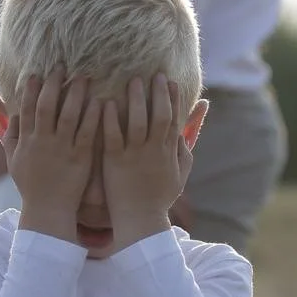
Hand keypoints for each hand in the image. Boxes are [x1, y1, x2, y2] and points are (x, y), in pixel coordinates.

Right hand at [7, 70, 101, 243]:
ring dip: (75, 94)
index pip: (27, 108)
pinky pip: (87, 132)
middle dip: (54, 84)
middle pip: (47, 106)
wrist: (48, 211)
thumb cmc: (30, 184)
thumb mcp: (13, 158)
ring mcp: (62, 150)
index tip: (38, 73)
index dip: (32, 89)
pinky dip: (92, 115)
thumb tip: (4, 107)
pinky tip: (100, 101)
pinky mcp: (80, 158)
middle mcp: (42, 142)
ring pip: (68, 115)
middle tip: (62, 66)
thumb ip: (7, 131)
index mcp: (26, 141)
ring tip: (84, 77)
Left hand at [103, 74, 192, 249]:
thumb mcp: (180, 174)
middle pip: (159, 116)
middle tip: (154, 74)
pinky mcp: (115, 162)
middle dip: (158, 94)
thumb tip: (189, 129)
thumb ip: (185, 149)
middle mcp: (154, 151)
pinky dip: (111, 119)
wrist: (140, 222)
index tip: (170, 81)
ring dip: (136, 100)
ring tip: (132, 81)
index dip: (174, 99)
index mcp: (169, 152)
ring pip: (138, 122)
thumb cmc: (159, 198)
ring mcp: (134, 156)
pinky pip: (113, 136)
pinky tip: (107, 103)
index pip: (174, 119)